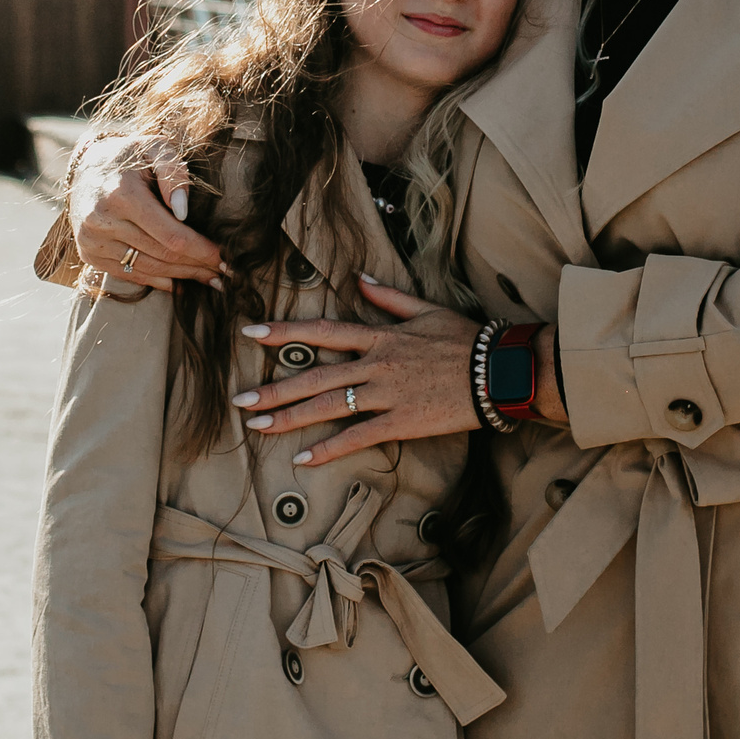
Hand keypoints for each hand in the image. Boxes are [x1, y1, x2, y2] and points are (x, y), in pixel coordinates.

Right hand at [70, 136, 225, 292]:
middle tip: (227, 273)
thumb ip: (173, 171)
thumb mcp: (154, 147)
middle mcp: (102, 222)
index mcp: (121, 195)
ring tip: (210, 279)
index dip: (203, 250)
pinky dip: (159, 281)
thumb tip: (183, 209)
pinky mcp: (89, 255)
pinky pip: (130, 275)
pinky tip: (182, 283)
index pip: (172, 235)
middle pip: (163, 255)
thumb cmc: (129, 156)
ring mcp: (93, 242)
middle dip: (199, 266)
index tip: (228, 257)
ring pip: (148, 269)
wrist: (85, 168)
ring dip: (183, 277)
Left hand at [232, 277, 484, 463]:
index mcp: (379, 336)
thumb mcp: (426, 310)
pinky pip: (358, 437)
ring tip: (257, 428)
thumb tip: (359, 279)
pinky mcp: (401, 422)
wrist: (499, 372)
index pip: (322, 331)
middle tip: (239, 401)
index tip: (251, 333)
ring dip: (290, 419)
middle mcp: (376, 364)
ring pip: (328, 406)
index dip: (284, 332)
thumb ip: (389, 298)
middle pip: (315, 376)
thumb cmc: (466, 340)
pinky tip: (303, 459)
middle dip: (274, 389)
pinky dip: (329, 448)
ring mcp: (387, 394)